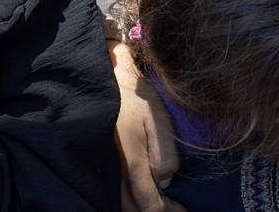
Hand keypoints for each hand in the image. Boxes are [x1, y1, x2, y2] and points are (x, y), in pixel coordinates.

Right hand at [110, 41, 185, 211]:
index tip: (183, 210)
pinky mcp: (96, 163)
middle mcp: (113, 171)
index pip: (150, 205)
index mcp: (131, 162)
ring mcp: (102, 168)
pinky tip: (140, 187)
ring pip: (120, 202)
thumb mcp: (158, 120)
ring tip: (159, 199)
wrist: (103, 79)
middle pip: (133, 209)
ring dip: (140, 205)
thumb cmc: (134, 97)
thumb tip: (164, 183)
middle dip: (154, 210)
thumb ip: (164, 155)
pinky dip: (127, 197)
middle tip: (172, 206)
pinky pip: (111, 191)